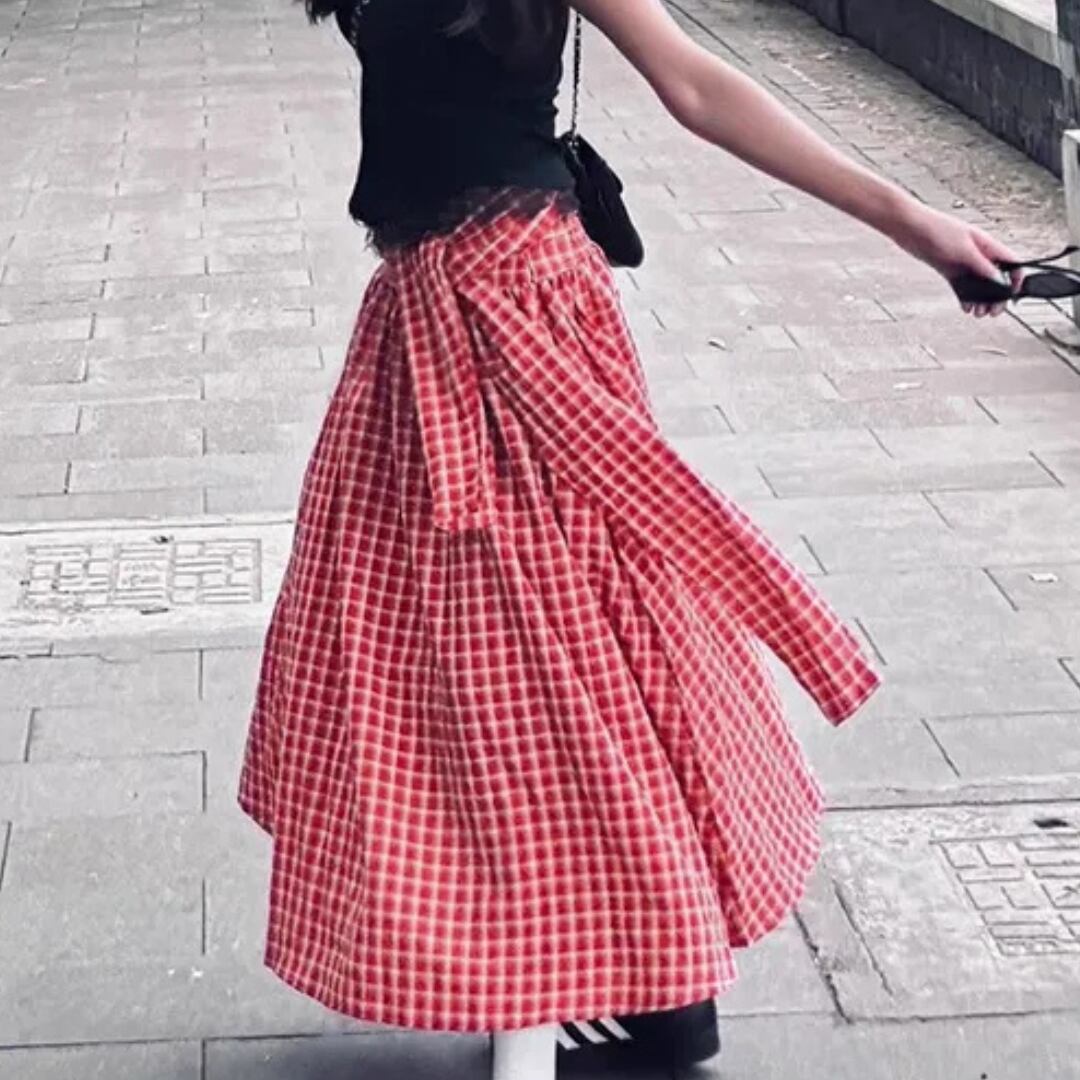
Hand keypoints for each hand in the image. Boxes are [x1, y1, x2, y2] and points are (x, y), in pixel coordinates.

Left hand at [890, 204, 1023, 317]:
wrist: (910, 227)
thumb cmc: (937, 231)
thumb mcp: (963, 251)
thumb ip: (982, 267)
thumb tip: (1000, 283)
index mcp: (987, 245)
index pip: (1011, 263)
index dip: (1015, 279)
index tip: (1011, 296)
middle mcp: (978, 254)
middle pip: (996, 278)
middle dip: (997, 296)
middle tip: (993, 312)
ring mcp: (963, 262)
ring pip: (979, 285)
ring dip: (981, 300)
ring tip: (978, 313)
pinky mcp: (949, 269)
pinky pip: (962, 286)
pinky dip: (965, 297)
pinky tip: (966, 307)